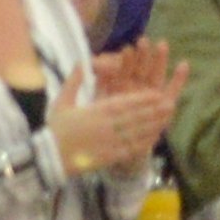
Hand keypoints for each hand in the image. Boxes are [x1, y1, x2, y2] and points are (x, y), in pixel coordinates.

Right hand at [61, 43, 185, 173]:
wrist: (48, 158)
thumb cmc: (56, 128)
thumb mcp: (62, 100)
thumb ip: (74, 80)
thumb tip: (84, 62)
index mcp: (96, 112)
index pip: (124, 104)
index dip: (142, 99)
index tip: (156, 93)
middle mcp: (106, 126)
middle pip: (135, 117)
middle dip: (154, 111)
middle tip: (170, 103)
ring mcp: (109, 143)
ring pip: (136, 132)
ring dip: (153, 125)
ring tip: (168, 118)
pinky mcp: (109, 157)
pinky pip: (130, 149)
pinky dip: (143, 143)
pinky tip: (154, 139)